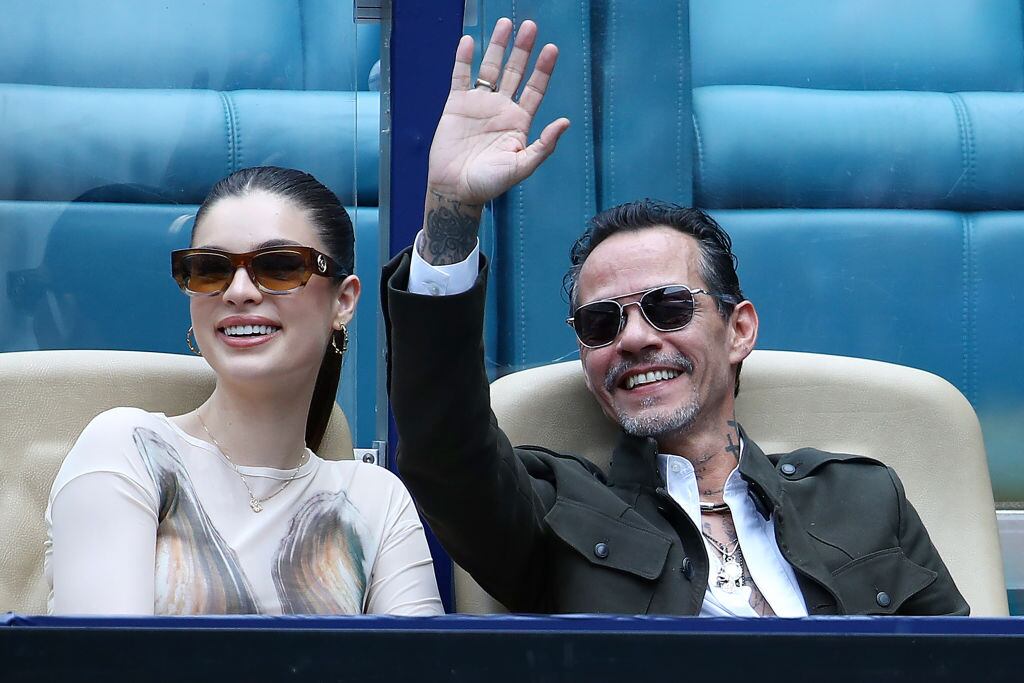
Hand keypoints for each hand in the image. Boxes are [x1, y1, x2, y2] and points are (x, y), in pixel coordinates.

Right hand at [427, 18, 569, 205]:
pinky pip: (460, 77)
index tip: (551, 49)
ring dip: (497, 47)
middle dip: (523, 50)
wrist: (455, 190)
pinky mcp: (456, 105)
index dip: (543, 69)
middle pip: (515, 72)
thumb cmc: (490, 184)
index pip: (535, 89)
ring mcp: (478, 105)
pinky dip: (464, 59)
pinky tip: (469, 41)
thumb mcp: (522, 167)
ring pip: (489, 69)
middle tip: (530, 26)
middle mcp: (501, 109)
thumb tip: (565, 122)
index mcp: (519, 122)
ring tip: (506, 24)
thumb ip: (544, 146)